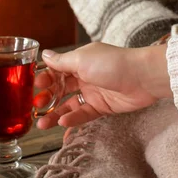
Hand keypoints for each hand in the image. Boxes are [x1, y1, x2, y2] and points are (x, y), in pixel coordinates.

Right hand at [34, 42, 171, 128]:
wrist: (143, 78)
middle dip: (47, 98)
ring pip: (69, 104)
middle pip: (61, 89)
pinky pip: (84, 114)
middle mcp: (85, 76)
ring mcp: (93, 92)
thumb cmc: (113, 63)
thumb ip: (62, 62)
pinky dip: (73, 118)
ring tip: (42, 124)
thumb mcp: (82, 60)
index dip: (45, 78)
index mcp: (79, 61)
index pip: (57, 70)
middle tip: (36, 107)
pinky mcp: (102, 106)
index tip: (35, 86)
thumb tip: (44, 54)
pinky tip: (63, 123)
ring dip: (55, 113)